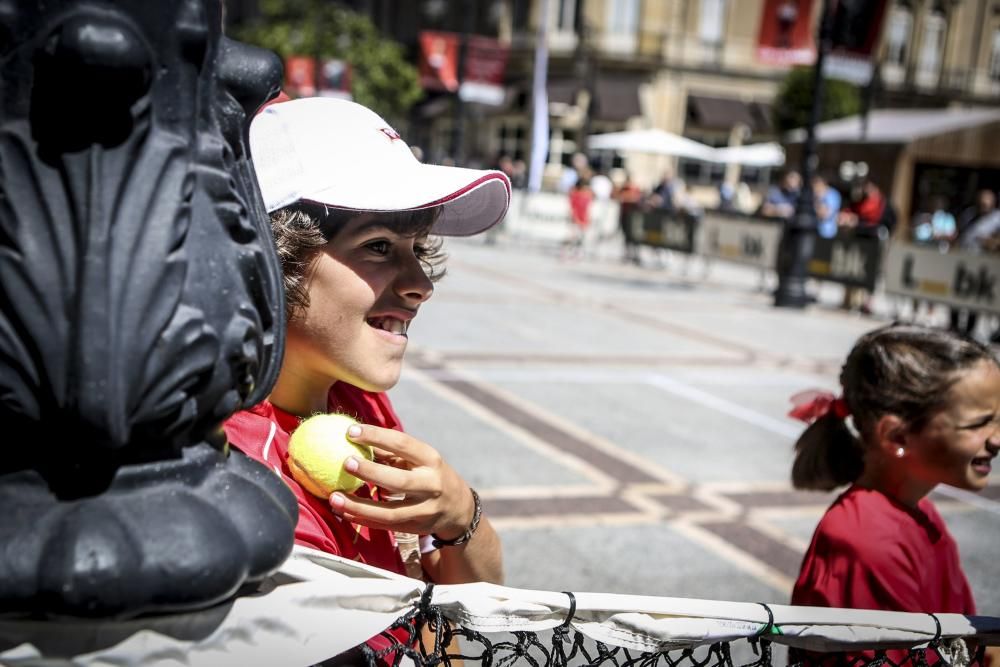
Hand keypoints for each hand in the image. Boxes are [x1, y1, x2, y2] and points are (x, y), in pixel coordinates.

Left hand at [327, 424, 474, 539]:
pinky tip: (343, 512)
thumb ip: (392, 451)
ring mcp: (425, 510)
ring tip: (334, 498)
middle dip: (370, 472)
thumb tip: (356, 438)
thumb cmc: (431, 474)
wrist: (459, 508)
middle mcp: (431, 485)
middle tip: (345, 463)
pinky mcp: (415, 528)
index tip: (350, 432)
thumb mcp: (420, 459)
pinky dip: (362, 519)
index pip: (403, 444)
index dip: (376, 436)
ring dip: (359, 506)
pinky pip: (385, 526)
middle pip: (399, 481)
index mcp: (431, 460)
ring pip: (389, 512)